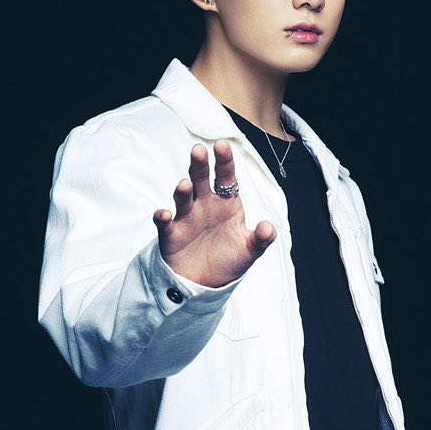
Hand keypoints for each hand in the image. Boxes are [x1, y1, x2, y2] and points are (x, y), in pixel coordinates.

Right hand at [153, 140, 276, 287]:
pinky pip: (165, 223)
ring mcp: (186, 218)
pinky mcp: (171, 234)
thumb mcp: (249, 251)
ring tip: (185, 184)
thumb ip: (261, 239)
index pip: (226, 177)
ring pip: (183, 198)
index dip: (224, 162)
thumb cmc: (228, 260)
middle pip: (201, 180)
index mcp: (225, 203)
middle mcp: (204, 205)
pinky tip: (163, 215)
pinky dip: (162, 218)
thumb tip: (268, 228)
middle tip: (199, 150)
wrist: (206, 284)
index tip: (222, 145)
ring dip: (182, 191)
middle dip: (199, 165)